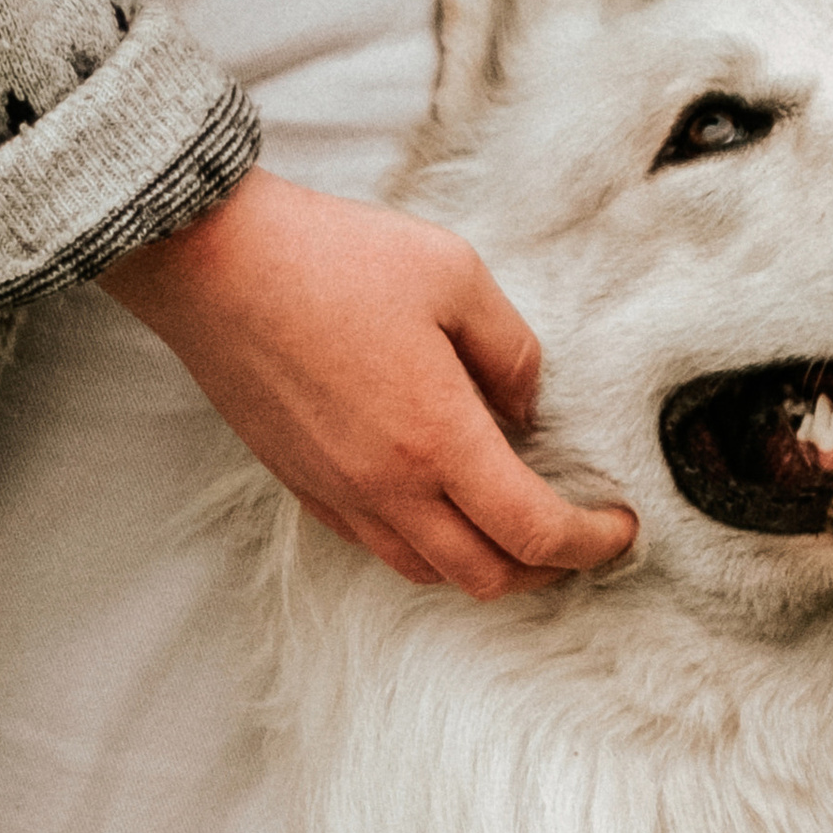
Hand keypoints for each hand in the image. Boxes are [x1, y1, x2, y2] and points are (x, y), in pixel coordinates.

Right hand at [103, 172, 637, 597]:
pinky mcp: (302, 487)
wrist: (211, 263)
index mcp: (437, 438)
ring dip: (485, 566)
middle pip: (487, 575)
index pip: (536, 532)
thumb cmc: (330, 257)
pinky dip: (426, 547)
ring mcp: (339, 495)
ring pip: (429, 573)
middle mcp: (388, 487)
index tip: (620, 526)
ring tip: (513, 530)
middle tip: (576, 538)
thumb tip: (525, 409)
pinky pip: (378, 548)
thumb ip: (511, 350)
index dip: (592, 543)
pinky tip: (440, 508)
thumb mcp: (454, 273)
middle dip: (546, 571)